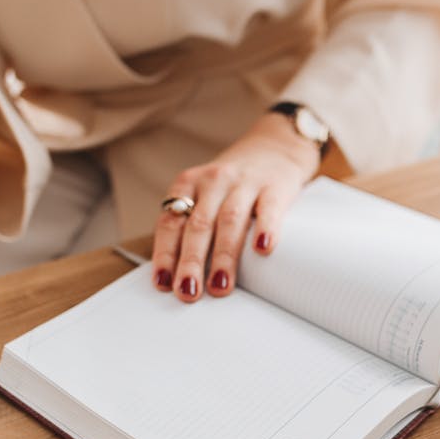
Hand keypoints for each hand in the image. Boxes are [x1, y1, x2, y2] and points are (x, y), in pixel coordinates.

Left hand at [151, 112, 321, 301]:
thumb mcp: (205, 194)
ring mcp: (245, 183)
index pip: (171, 223)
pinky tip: (262, 249)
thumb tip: (177, 277)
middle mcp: (213, 182)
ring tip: (220, 287)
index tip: (163, 284)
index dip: (165, 255)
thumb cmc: (234, 183)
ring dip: (223, 257)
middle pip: (198, 226)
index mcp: (188, 185)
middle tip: (188, 292)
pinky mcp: (275, 186)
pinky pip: (268, 208)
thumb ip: (191, 225)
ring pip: (229, 221)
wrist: (276, 146)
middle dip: (191, 262)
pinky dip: (265, 228)